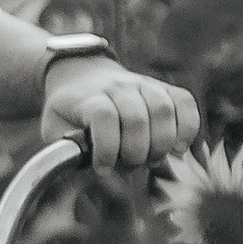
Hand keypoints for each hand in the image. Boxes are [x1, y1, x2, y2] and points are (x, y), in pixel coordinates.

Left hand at [41, 61, 199, 172]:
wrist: (81, 73)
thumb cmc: (69, 111)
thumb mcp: (54, 129)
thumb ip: (65, 150)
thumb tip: (91, 170)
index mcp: (89, 97)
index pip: (104, 117)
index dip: (106, 148)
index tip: (102, 169)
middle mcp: (118, 87)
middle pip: (137, 117)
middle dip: (136, 152)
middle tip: (130, 166)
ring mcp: (143, 84)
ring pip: (163, 108)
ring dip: (162, 142)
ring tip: (152, 159)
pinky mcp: (163, 87)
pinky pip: (184, 101)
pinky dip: (188, 126)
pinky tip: (178, 147)